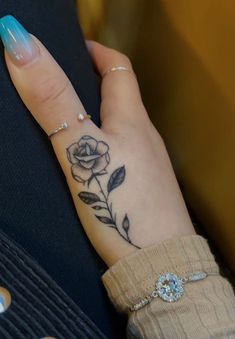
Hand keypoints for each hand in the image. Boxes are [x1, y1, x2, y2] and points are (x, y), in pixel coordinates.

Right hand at [0, 15, 194, 266]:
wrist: (156, 261)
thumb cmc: (121, 201)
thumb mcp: (83, 149)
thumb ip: (54, 101)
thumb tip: (20, 44)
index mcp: (133, 119)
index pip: (119, 69)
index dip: (96, 53)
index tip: (72, 49)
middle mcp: (145, 136)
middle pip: (120, 97)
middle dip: (91, 85)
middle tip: (60, 86)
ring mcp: (148, 163)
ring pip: (120, 128)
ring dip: (96, 117)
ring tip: (66, 123)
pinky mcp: (144, 187)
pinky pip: (122, 155)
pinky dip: (102, 147)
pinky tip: (87, 163)